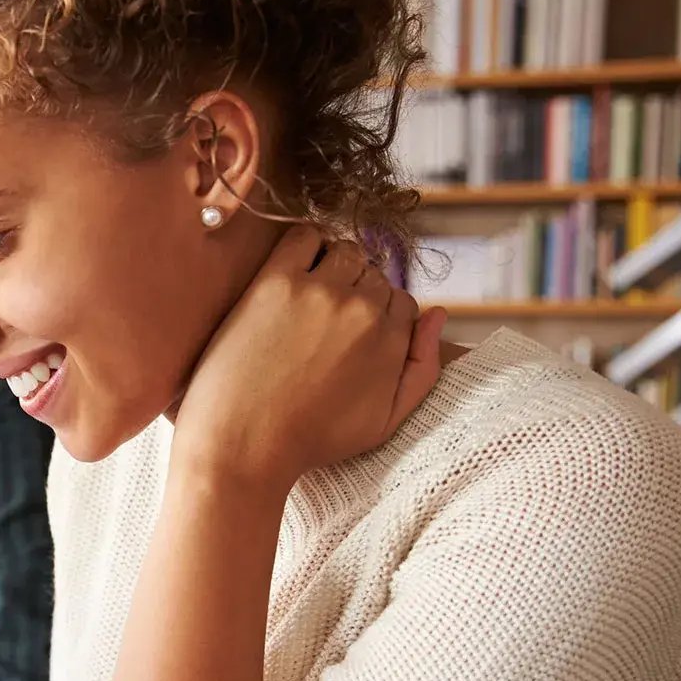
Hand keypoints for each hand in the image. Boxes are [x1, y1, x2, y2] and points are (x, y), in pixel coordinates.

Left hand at [172, 226, 445, 489]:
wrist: (242, 445)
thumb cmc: (311, 440)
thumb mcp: (385, 422)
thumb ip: (423, 368)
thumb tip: (438, 313)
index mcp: (392, 339)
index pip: (403, 302)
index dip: (379, 318)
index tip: (350, 338)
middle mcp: (363, 309)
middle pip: (374, 275)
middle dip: (357, 294)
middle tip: (324, 324)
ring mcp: (319, 292)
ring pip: (344, 252)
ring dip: (333, 267)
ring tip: (309, 299)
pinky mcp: (275, 282)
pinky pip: (303, 236)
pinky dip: (305, 244)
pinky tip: (293, 272)